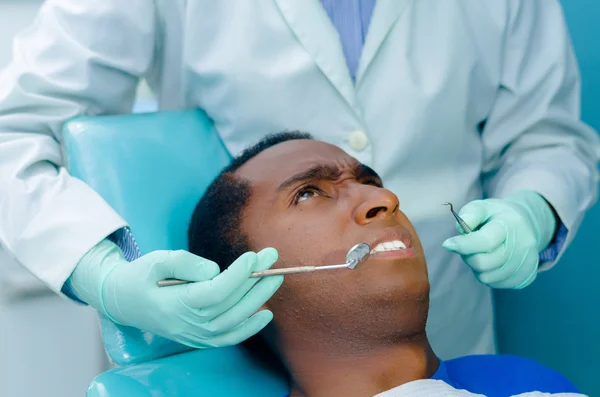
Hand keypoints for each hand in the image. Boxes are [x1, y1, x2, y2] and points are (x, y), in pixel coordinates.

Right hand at [67, 239, 282, 347]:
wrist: (125, 301)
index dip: (237, 275)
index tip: (252, 256)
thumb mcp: (156, 260)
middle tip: (272, 257)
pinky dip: (249, 328)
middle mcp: (188, 324)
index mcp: (175, 303)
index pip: (215, 292)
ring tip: (274, 277)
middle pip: (230, 304)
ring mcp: (195, 335)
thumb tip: (214, 270)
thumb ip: (184, 262)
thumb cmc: (141, 276)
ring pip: (234, 320)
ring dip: (258, 299)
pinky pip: (229, 338)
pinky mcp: (200, 338)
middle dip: (255, 279)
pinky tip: (266, 313)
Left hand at [442, 190, 555, 288]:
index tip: (447, 244)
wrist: (527, 224)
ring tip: (481, 253)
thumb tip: (460, 228)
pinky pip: (496, 284)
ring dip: (477, 267)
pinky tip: (492, 262)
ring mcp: (527, 263)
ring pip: (487, 277)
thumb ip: (470, 213)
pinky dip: (488, 275)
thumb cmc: (497, 216)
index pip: (486, 242)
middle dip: (468, 256)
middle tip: (467, 246)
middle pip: (483, 263)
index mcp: (511, 225)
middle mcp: (523, 245)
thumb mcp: (483, 206)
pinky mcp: (527, 276)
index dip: (463, 245)